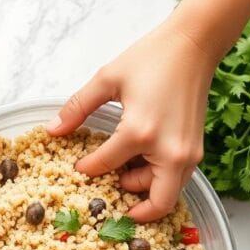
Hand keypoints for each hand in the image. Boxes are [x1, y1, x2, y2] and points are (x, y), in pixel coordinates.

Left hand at [47, 15, 217, 221]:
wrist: (194, 45)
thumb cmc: (153, 57)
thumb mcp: (108, 79)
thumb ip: (78, 108)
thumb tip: (52, 130)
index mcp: (140, 132)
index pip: (105, 165)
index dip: (87, 168)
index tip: (79, 166)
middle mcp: (169, 151)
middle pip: (153, 203)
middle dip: (131, 204)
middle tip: (110, 192)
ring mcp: (187, 154)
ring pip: (167, 195)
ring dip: (145, 191)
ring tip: (124, 172)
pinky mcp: (196, 150)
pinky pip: (177, 180)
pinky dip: (159, 180)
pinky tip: (141, 163)